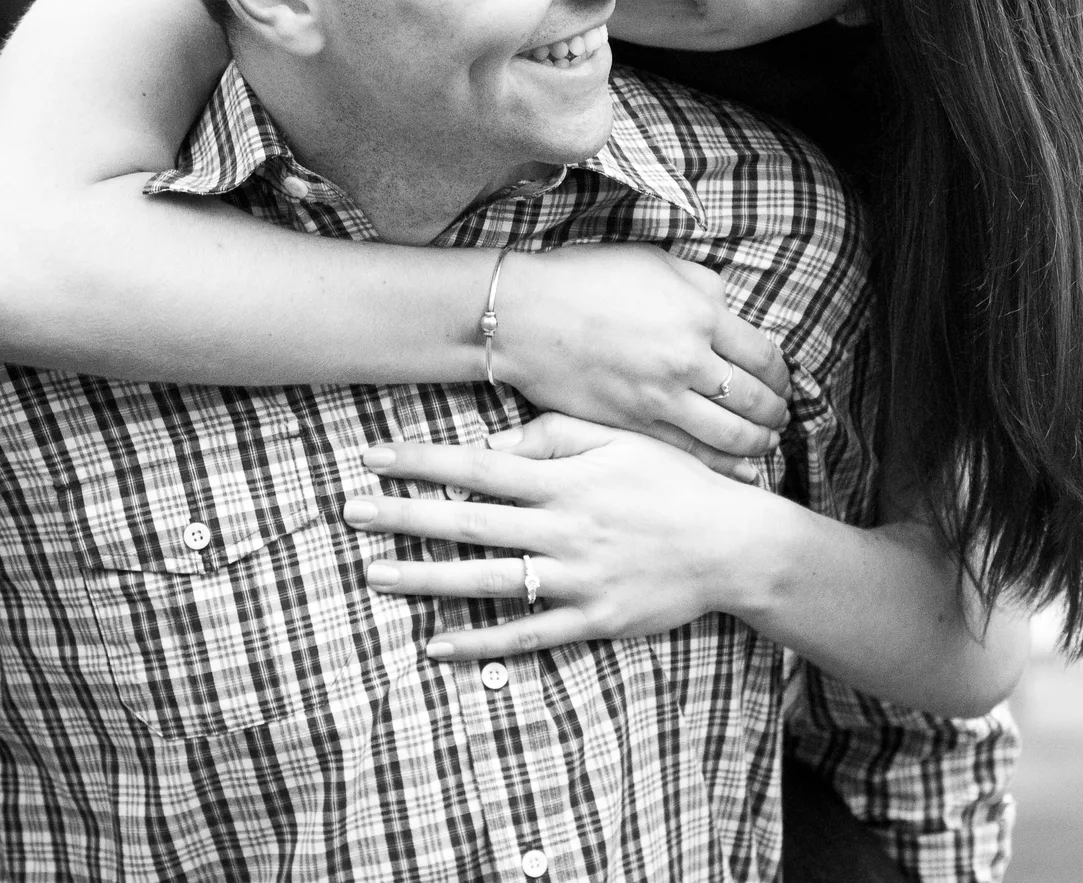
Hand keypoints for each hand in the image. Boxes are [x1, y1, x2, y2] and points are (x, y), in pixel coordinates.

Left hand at [344, 415, 781, 660]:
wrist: (733, 545)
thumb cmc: (673, 483)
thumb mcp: (621, 441)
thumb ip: (557, 437)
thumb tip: (497, 446)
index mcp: (567, 480)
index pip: (479, 467)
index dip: (422, 461)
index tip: (372, 456)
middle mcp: (564, 529)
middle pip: (469, 522)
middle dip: (405, 516)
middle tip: (350, 512)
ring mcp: (576, 579)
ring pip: (487, 581)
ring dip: (425, 578)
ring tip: (374, 575)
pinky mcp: (592, 620)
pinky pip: (526, 635)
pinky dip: (479, 642)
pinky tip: (435, 645)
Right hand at [489, 245, 790, 472]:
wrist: (525, 315)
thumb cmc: (587, 279)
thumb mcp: (656, 262)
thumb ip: (704, 287)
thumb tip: (731, 310)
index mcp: (701, 315)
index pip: (764, 356)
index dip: (781, 375)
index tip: (783, 381)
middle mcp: (688, 361)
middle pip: (755, 401)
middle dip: (776, 413)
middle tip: (781, 416)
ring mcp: (660, 399)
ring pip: (730, 436)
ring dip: (757, 443)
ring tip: (765, 443)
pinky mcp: (634, 425)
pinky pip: (691, 454)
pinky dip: (722, 465)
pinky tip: (736, 467)